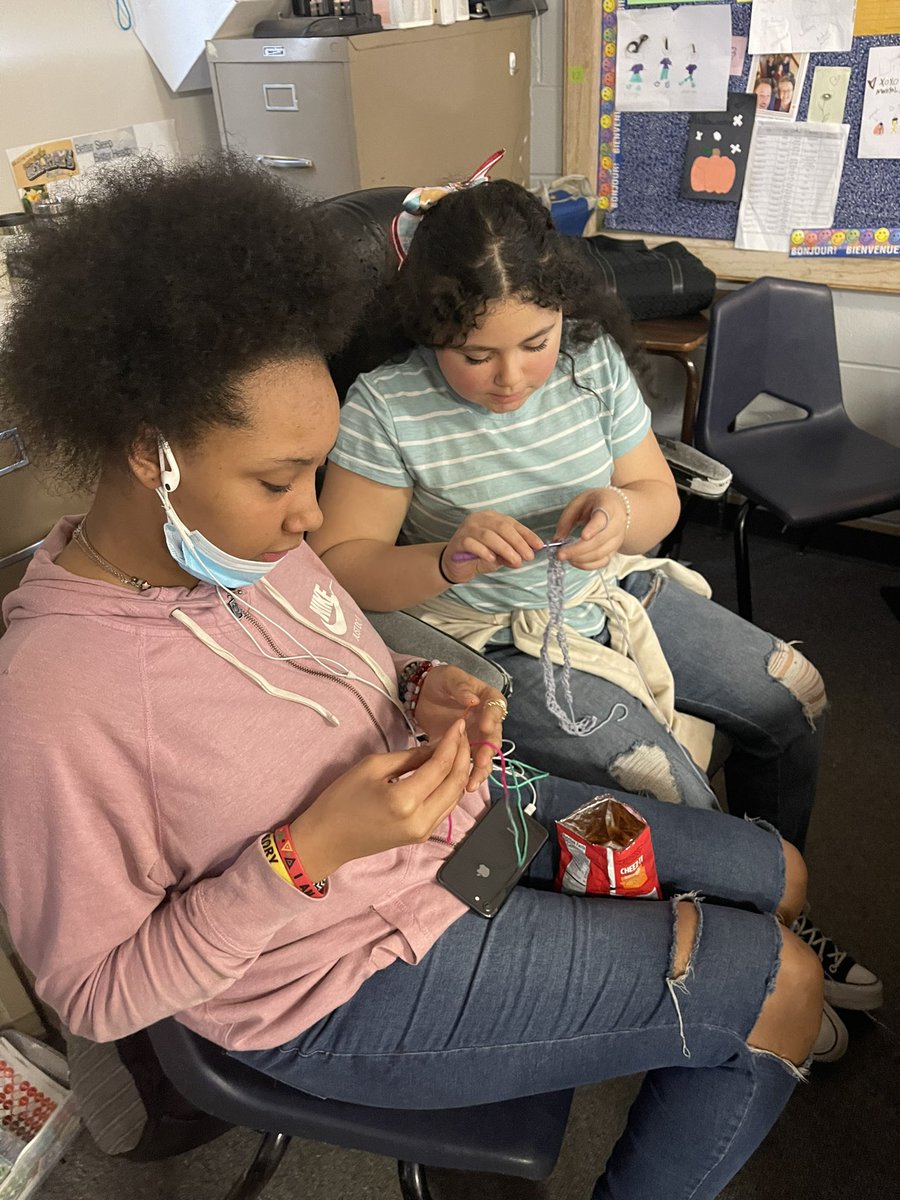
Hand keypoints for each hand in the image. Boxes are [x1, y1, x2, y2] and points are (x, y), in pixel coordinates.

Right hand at [290, 720, 471, 879]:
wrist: (327, 840)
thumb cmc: (341, 800)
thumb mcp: (372, 767)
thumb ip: (408, 757)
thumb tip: (435, 748)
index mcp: (405, 800)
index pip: (441, 766)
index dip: (453, 742)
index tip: (459, 723)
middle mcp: (420, 819)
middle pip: (456, 783)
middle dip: (463, 755)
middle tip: (462, 733)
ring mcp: (424, 831)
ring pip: (455, 797)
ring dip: (460, 771)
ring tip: (458, 748)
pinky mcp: (422, 836)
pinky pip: (446, 808)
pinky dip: (452, 787)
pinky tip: (449, 771)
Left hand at [413, 664, 507, 790]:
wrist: (423, 694)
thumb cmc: (441, 681)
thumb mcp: (450, 677)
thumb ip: (461, 687)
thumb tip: (472, 699)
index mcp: (488, 700)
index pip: (496, 709)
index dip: (492, 719)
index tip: (485, 727)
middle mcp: (487, 721)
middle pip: (494, 738)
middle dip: (488, 751)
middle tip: (480, 761)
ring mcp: (476, 738)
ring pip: (484, 757)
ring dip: (480, 770)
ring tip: (472, 783)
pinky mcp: (463, 750)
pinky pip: (468, 765)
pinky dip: (467, 776)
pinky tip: (462, 786)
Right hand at [441, 510, 543, 584]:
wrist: (455, 565)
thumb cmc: (479, 556)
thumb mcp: (500, 555)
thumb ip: (512, 553)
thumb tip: (527, 555)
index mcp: (491, 518)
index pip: (512, 524)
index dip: (527, 534)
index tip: (539, 546)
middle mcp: (479, 519)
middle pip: (502, 527)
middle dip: (518, 543)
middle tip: (528, 556)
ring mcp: (467, 529)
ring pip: (489, 535)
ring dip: (505, 549)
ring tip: (515, 561)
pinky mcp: (458, 541)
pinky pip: (472, 544)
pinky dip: (484, 551)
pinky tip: (493, 559)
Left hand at [553, 488, 629, 569]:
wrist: (616, 507)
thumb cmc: (596, 502)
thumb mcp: (579, 502)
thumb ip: (567, 519)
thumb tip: (557, 539)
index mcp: (608, 507)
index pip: (602, 519)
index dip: (593, 529)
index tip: (583, 536)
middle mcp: (616, 525)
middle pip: (599, 541)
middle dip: (577, 550)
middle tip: (560, 554)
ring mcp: (616, 540)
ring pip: (600, 554)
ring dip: (580, 559)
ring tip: (564, 556)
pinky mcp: (614, 551)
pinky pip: (602, 562)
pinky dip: (587, 565)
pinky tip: (574, 561)